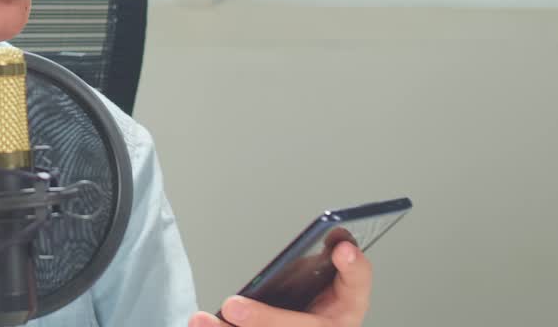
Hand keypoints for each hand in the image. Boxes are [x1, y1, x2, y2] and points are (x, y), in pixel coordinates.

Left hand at [188, 241, 371, 326]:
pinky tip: (200, 325)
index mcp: (345, 306)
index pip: (358, 286)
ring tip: (200, 320)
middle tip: (233, 306)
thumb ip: (321, 262)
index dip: (353, 269)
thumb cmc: (311, 301)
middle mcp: (328, 326)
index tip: (342, 249)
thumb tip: (333, 240)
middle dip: (266, 321)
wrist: (304, 319)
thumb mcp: (317, 277)